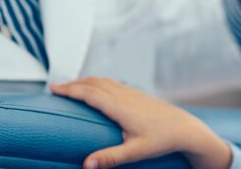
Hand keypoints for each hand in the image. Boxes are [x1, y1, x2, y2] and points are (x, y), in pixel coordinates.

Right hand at [51, 78, 230, 168]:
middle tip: (56, 87)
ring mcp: (134, 93)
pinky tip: (98, 88)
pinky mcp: (140, 95)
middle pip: (95, 83)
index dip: (71, 90)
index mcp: (121, 107)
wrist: (186, 128)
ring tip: (72, 86)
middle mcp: (126, 96)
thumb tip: (86, 165)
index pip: (90, 93)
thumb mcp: (135, 151)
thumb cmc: (163, 140)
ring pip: (105, 81)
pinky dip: (100, 82)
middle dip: (74, 83)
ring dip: (87, 81)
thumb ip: (110, 157)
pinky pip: (115, 83)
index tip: (54, 88)